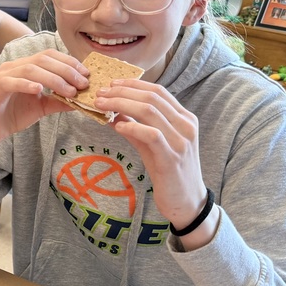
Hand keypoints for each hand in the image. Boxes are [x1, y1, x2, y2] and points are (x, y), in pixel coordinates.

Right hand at [0, 50, 86, 171]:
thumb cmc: (15, 115)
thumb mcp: (43, 106)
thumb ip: (59, 100)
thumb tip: (82, 98)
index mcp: (24, 66)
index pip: (49, 55)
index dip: (68, 62)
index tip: (85, 74)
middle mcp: (12, 67)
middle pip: (42, 59)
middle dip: (65, 70)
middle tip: (82, 84)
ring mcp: (1, 77)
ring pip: (29, 69)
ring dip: (53, 79)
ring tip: (68, 91)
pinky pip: (10, 82)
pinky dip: (26, 84)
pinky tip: (39, 90)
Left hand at [95, 79, 206, 226]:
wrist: (186, 201)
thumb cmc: (168, 171)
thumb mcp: (151, 145)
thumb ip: (135, 128)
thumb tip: (113, 113)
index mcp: (184, 118)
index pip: (158, 91)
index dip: (133, 84)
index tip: (111, 84)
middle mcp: (186, 125)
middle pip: (152, 97)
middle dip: (122, 92)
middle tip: (100, 93)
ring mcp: (181, 141)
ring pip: (150, 111)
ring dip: (121, 104)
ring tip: (102, 105)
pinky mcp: (172, 157)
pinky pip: (151, 135)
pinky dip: (133, 126)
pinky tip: (117, 125)